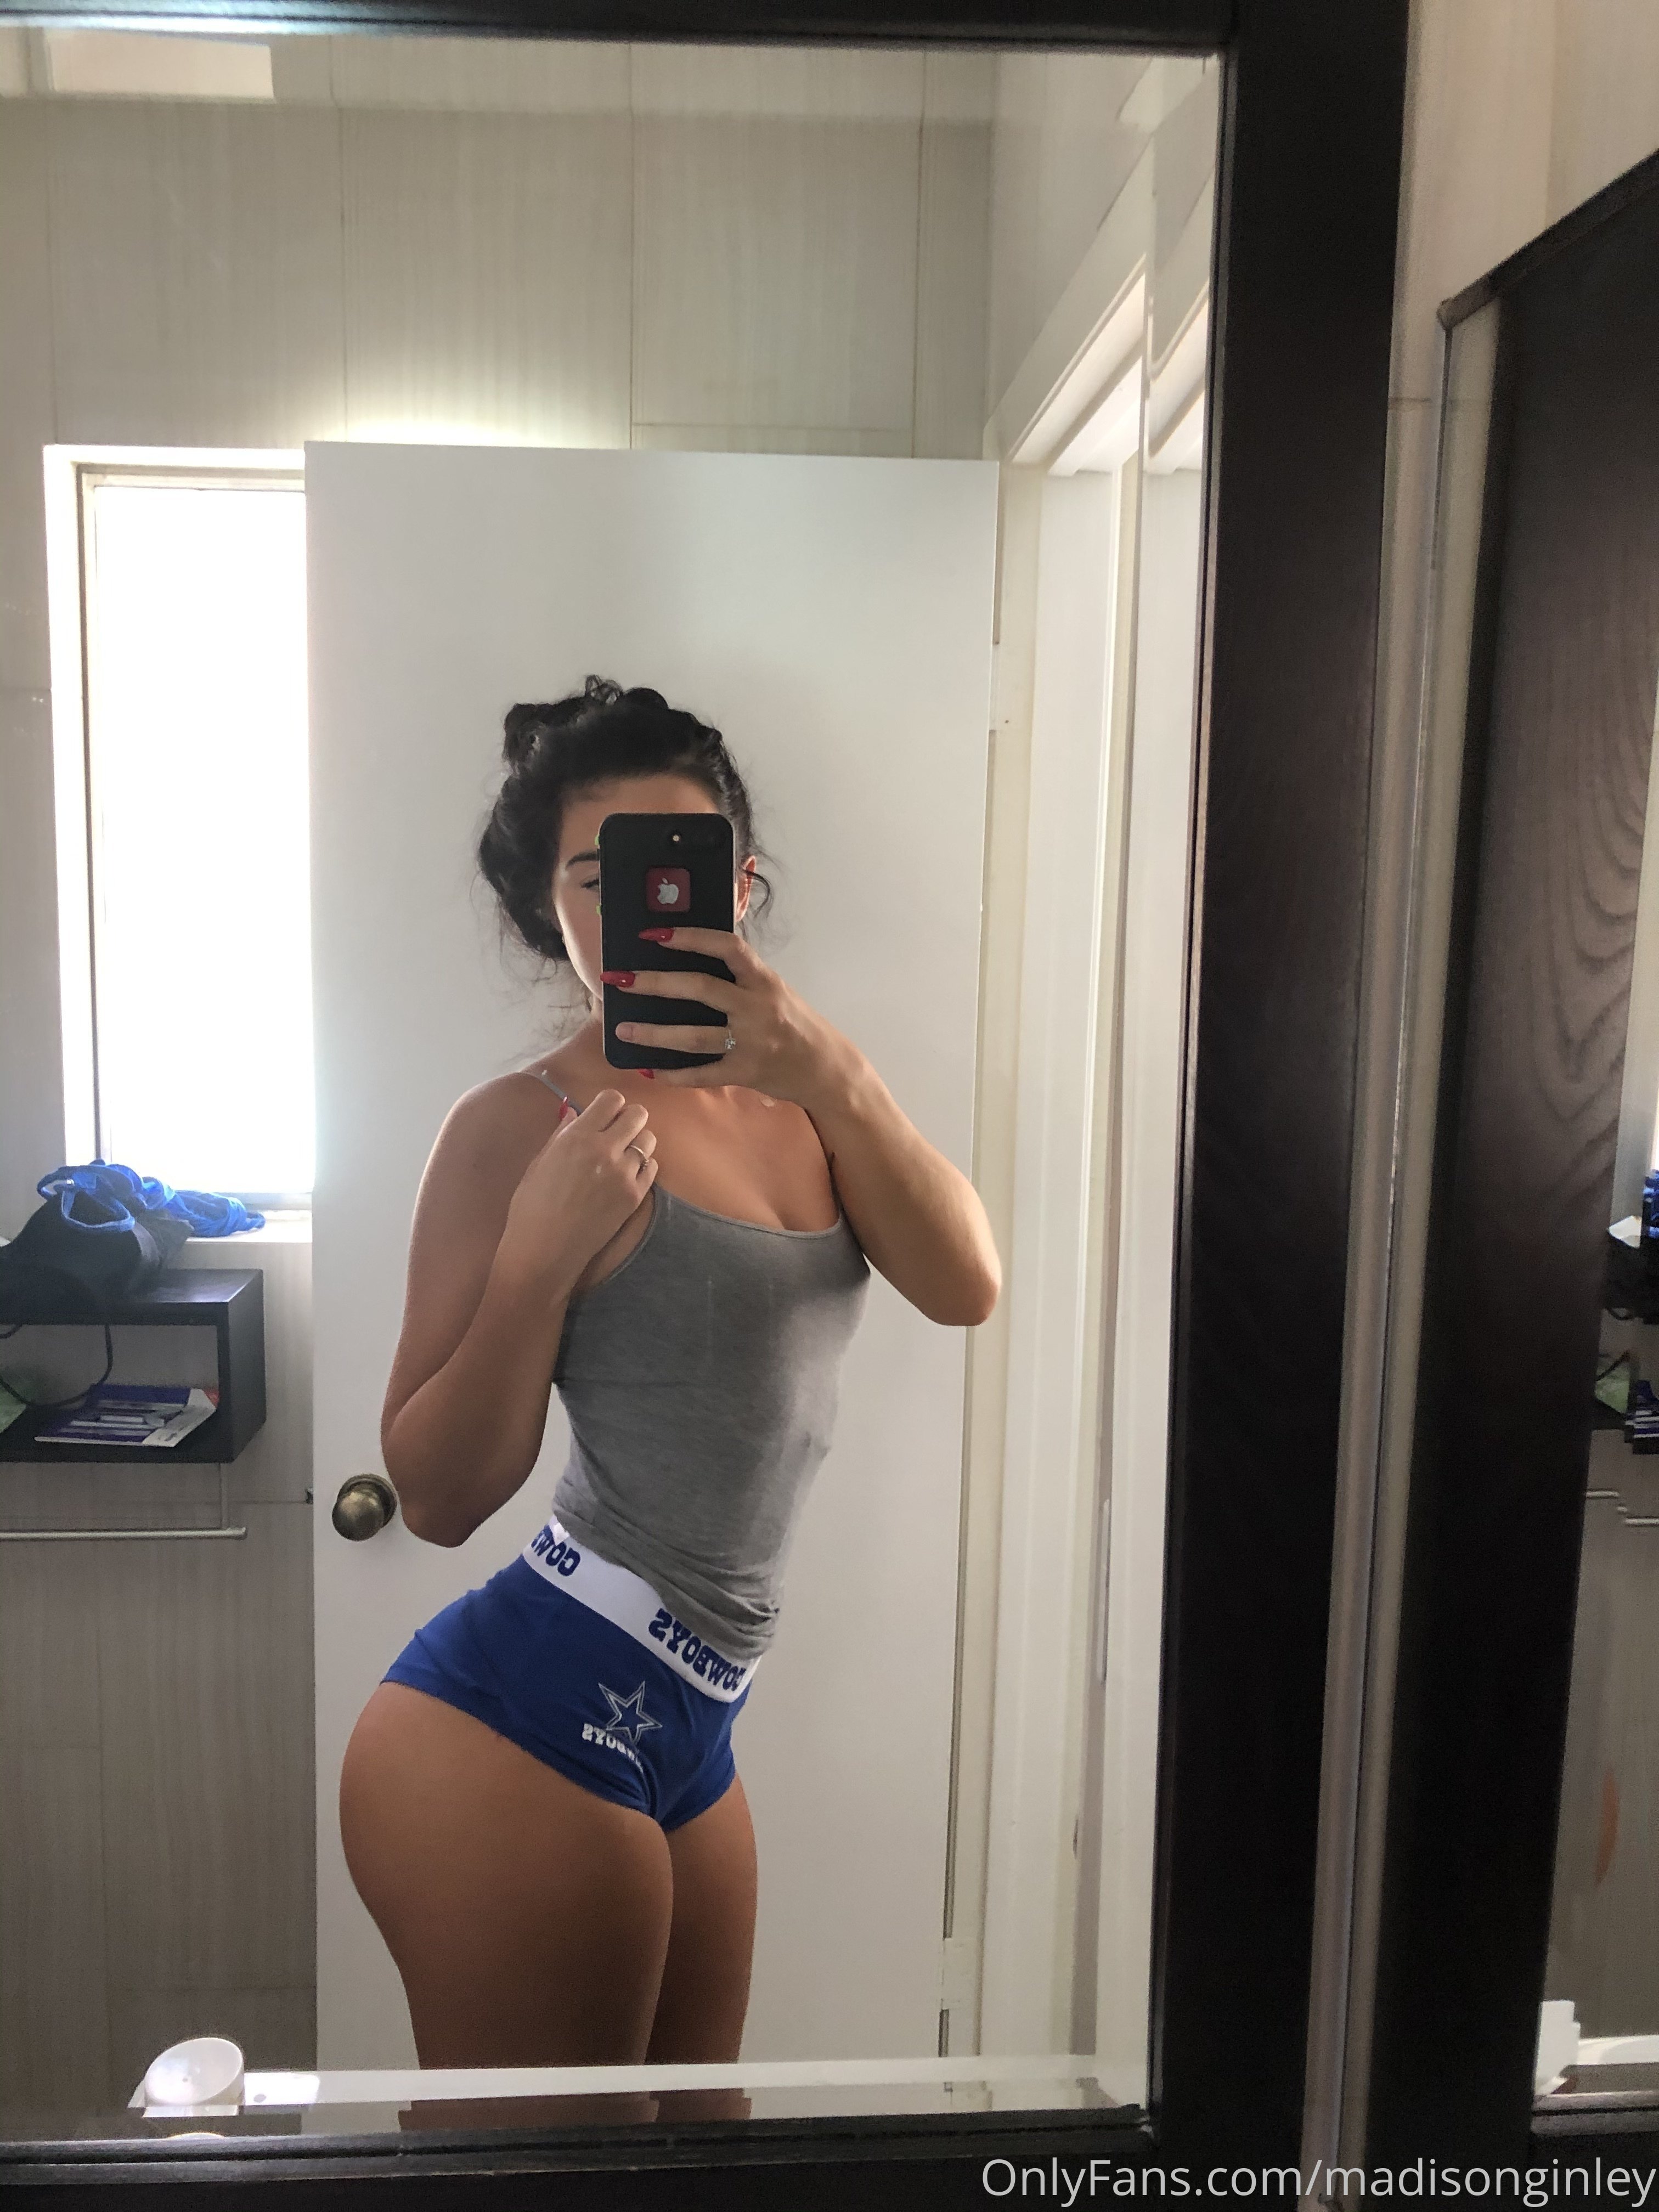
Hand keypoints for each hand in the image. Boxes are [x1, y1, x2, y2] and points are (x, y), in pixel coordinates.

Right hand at [499, 1090, 656, 1283]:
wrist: (544, 1250)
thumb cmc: (531, 1206)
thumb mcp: (539, 1163)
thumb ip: (561, 1133)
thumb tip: (573, 1111)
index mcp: (577, 1137)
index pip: (612, 1099)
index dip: (609, 1104)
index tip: (603, 1115)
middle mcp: (605, 1150)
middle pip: (637, 1114)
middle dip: (628, 1118)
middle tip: (616, 1132)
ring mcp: (624, 1174)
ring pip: (649, 1140)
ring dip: (637, 1142)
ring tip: (621, 1156)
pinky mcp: (635, 1196)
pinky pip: (652, 1167)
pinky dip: (643, 1166)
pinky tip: (626, 1175)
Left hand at [605, 930, 851, 1104]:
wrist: (826, 1069)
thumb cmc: (796, 1024)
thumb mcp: (775, 991)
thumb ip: (742, 976)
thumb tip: (698, 954)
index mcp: (764, 981)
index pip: (727, 947)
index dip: (690, 937)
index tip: (655, 934)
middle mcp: (757, 1008)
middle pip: (700, 989)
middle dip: (655, 984)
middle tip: (620, 980)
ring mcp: (751, 1043)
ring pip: (694, 1037)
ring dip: (653, 1034)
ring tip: (623, 1030)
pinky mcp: (745, 1073)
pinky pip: (703, 1074)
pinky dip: (674, 1074)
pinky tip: (650, 1070)